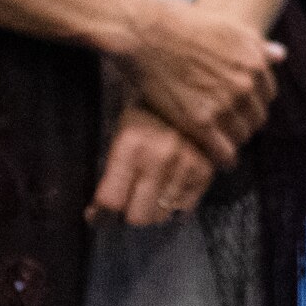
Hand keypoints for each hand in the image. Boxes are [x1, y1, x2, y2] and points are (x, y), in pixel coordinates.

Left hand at [90, 106, 217, 227]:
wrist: (188, 90)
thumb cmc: (144, 114)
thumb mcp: (119, 135)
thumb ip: (111, 175)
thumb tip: (97, 215)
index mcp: (131, 146)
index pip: (111, 201)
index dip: (102, 215)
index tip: (98, 215)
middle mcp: (160, 157)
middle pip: (139, 216)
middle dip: (129, 213)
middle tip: (127, 202)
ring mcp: (187, 164)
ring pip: (162, 214)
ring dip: (153, 209)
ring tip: (149, 194)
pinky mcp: (207, 169)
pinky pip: (186, 207)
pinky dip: (176, 205)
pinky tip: (169, 192)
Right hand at [108, 0, 284, 168]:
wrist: (148, 33)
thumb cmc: (185, 26)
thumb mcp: (231, 28)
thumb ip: (257, 46)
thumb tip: (281, 55)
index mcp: (256, 64)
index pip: (266, 96)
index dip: (254, 104)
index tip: (243, 110)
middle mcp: (246, 86)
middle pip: (256, 117)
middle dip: (245, 123)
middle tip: (232, 129)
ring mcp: (224, 105)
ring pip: (241, 135)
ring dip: (234, 141)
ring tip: (223, 144)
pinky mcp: (200, 122)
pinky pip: (223, 151)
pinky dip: (224, 159)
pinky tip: (221, 162)